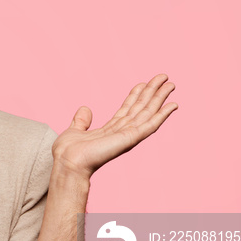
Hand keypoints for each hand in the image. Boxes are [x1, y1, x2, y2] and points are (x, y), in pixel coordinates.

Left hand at [52, 74, 177, 178]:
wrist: (68, 163)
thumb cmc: (68, 153)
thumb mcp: (74, 130)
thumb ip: (81, 121)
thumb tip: (85, 109)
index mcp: (110, 130)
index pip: (128, 109)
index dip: (137, 95)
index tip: (145, 82)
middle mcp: (122, 132)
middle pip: (141, 108)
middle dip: (153, 92)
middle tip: (165, 77)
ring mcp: (128, 135)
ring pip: (148, 113)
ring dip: (160, 98)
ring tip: (171, 84)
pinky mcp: (130, 139)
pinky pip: (150, 125)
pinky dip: (162, 115)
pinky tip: (173, 105)